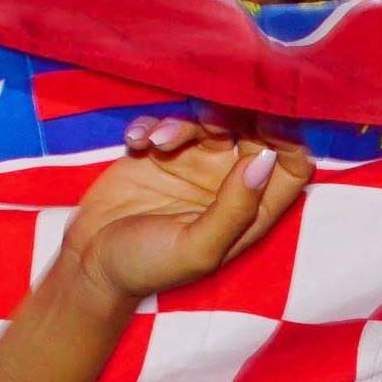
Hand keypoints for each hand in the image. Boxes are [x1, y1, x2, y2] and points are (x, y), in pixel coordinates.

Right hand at [59, 115, 311, 307]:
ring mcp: (195, 163)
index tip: (270, 123)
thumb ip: (235, 209)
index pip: (292, 167)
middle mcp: (229, 182)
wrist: (90, 264)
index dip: (290, 141)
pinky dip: (153, 124)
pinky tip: (136, 141)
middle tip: (213, 115)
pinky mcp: (160, 151)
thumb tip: (267, 158)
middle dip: (238, 116)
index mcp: (250, 210)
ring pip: (211, 121)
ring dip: (187, 123)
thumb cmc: (148, 266)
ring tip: (159, 141)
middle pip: (255, 132)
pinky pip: (168, 122)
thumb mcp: (197, 248)